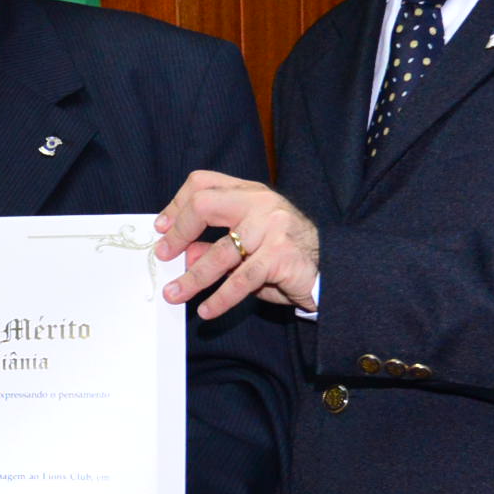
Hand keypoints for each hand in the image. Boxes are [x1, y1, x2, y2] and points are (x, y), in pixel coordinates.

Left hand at [155, 171, 320, 318]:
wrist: (332, 270)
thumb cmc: (283, 256)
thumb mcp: (245, 248)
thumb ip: (214, 246)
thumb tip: (183, 255)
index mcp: (249, 192)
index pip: (203, 184)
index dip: (177, 205)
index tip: (161, 229)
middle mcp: (260, 203)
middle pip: (205, 205)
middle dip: (178, 233)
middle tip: (163, 255)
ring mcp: (272, 227)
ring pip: (220, 252)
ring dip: (192, 277)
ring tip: (173, 294)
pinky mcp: (280, 256)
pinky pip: (241, 280)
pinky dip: (220, 298)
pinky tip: (206, 310)